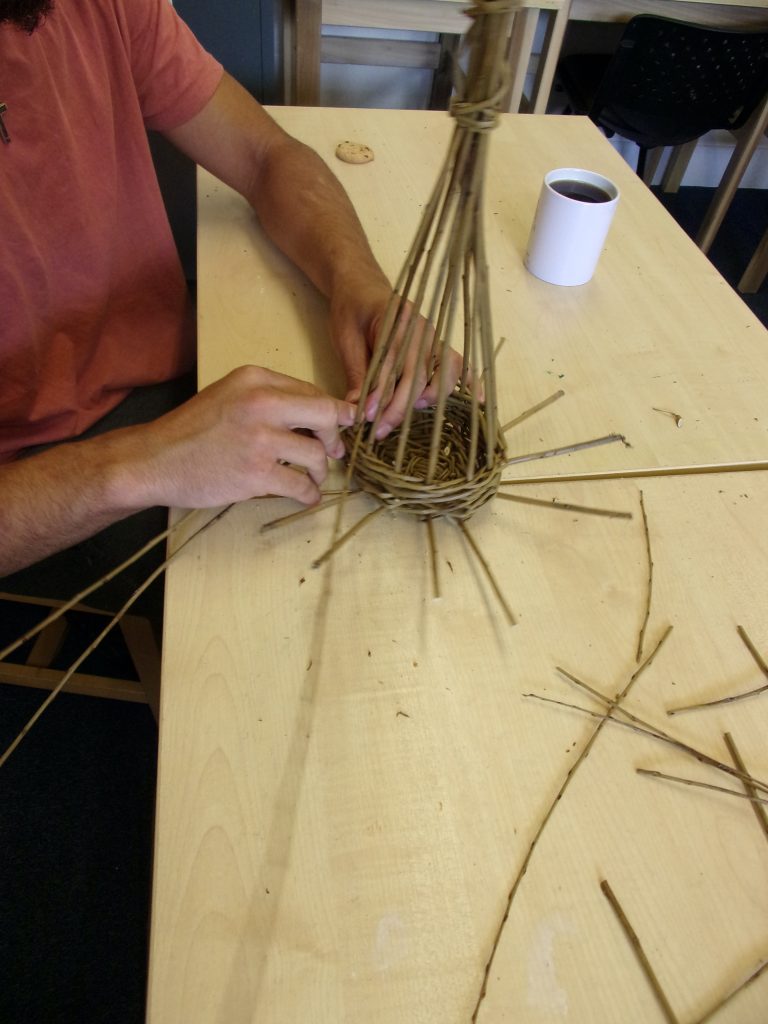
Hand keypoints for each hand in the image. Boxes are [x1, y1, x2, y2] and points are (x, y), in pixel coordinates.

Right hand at [131, 366, 355, 507]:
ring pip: (317, 455)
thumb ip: (267, 398)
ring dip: (321, 470)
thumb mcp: (228, 395)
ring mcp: (260, 440)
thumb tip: (315, 415)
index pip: (312, 392)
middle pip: (325, 416)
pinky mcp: (256, 474)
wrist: (154, 460)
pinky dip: (310, 495)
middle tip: (333, 452)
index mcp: (255, 379)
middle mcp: (261, 403)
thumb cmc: (191, 430)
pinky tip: (307, 497)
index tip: (339, 425)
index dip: (331, 412)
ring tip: (313, 478)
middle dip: (334, 437)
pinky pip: (301, 486)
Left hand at [330, 280, 463, 440]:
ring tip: (407, 419)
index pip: (393, 364)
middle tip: (381, 430)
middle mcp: (421, 329)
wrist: (362, 284)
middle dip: (401, 407)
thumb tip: (356, 407)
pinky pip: (459, 364)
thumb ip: (356, 372)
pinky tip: (479, 400)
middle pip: (420, 374)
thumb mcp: (345, 338)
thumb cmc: (352, 309)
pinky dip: (470, 382)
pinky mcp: (438, 344)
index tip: (368, 416)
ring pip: (444, 371)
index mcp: (397, 321)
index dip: (382, 394)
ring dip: (429, 399)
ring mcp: (434, 336)